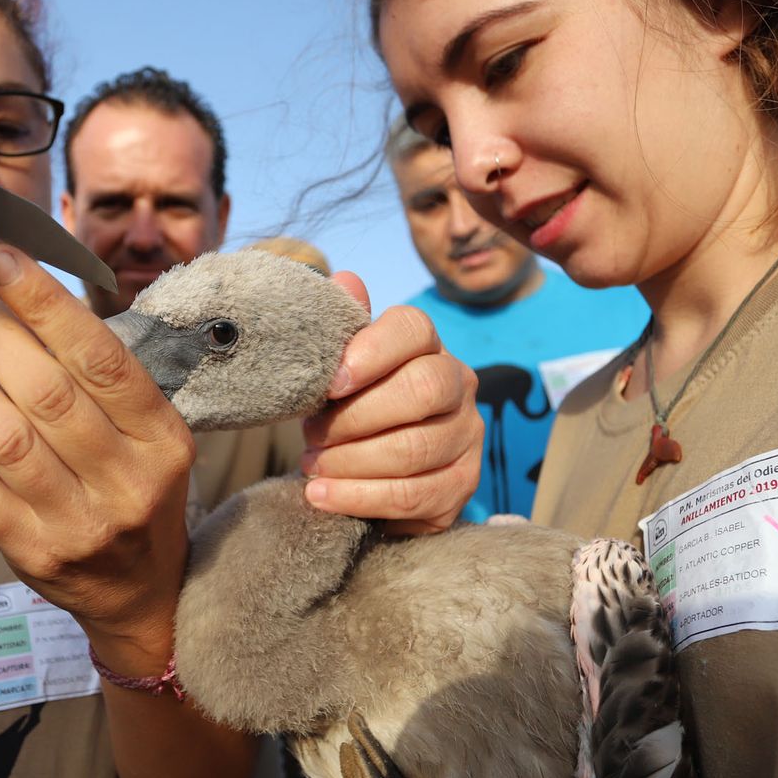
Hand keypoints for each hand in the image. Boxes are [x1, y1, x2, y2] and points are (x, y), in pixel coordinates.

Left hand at [0, 244, 194, 670]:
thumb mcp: (150, 437)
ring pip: (4, 435)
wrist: (142, 596)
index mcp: (163, 440)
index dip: (44, 301)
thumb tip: (22, 302)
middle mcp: (127, 482)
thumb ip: (100, 380)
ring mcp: (79, 523)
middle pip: (48, 391)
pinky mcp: (32, 553)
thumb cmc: (138, 496)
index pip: (101, 357)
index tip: (1, 258)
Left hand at [301, 273, 481, 534]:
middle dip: (356, 417)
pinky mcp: (462, 486)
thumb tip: (344, 280)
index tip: (329, 383)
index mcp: (427, 347)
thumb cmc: (350, 410)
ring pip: (415, 448)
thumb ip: (341, 331)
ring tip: (310, 467)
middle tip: (311, 435)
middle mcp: (459, 385)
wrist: (368, 474)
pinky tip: (321, 496)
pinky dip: (359, 498)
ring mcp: (467, 437)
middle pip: (421, 389)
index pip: (413, 328)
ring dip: (351, 461)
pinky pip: (413, 494)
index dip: (371, 351)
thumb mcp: (338, 372)